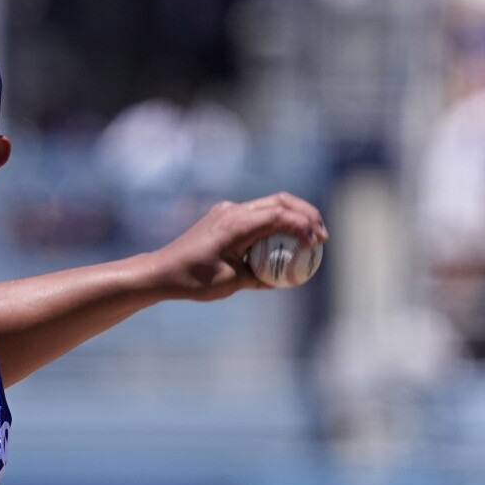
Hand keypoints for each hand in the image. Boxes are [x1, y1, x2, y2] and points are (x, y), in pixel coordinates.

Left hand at [148, 192, 327, 301]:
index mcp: (235, 224)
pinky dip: (276, 223)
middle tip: (323, 236)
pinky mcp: (224, 217)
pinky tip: (286, 241)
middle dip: (307, 214)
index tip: (318, 243)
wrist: (161, 271)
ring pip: (270, 204)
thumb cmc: (194, 280)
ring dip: (294, 216)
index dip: (304, 225)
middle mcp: (232, 211)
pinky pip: (257, 215)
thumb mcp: (232, 283)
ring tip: (311, 236)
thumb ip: (261, 276)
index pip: (279, 215)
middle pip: (280, 202)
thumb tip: (287, 277)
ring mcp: (228, 211)